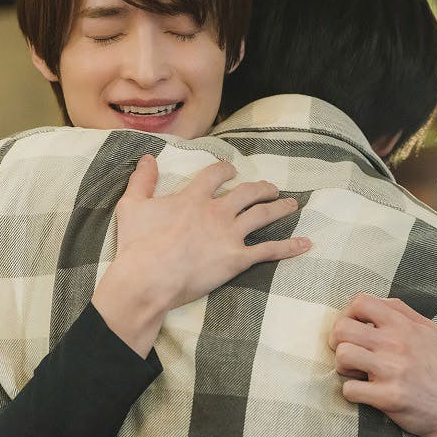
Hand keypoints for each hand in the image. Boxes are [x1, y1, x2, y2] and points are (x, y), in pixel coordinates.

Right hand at [93, 155, 310, 355]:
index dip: (226, 170)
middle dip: (261, 187)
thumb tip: (147, 158)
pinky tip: (305, 244)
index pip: (216, 175)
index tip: (232, 170)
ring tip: (291, 205)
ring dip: (279, 208)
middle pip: (247, 192)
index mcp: (193, 198)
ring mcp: (229, 235)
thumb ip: (142, 180)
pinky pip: (269, 250)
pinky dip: (289, 247)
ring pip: (262, 215)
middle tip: (270, 188)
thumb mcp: (132, 206)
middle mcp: (216, 211)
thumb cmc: (137, 245)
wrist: (147, 278)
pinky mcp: (237, 259)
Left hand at [328, 294, 436, 436]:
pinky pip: (349, 389)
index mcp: (404, 325)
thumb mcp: (429, 331)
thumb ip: (402, 312)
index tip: (353, 329)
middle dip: (337, 341)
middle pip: (342, 328)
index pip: (360, 302)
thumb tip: (374, 301)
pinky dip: (351, 392)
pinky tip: (364, 392)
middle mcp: (397, 343)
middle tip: (348, 353)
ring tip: (356, 373)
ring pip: (343, 356)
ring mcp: (392, 370)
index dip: (347, 313)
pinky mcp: (388, 397)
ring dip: (343, 367)